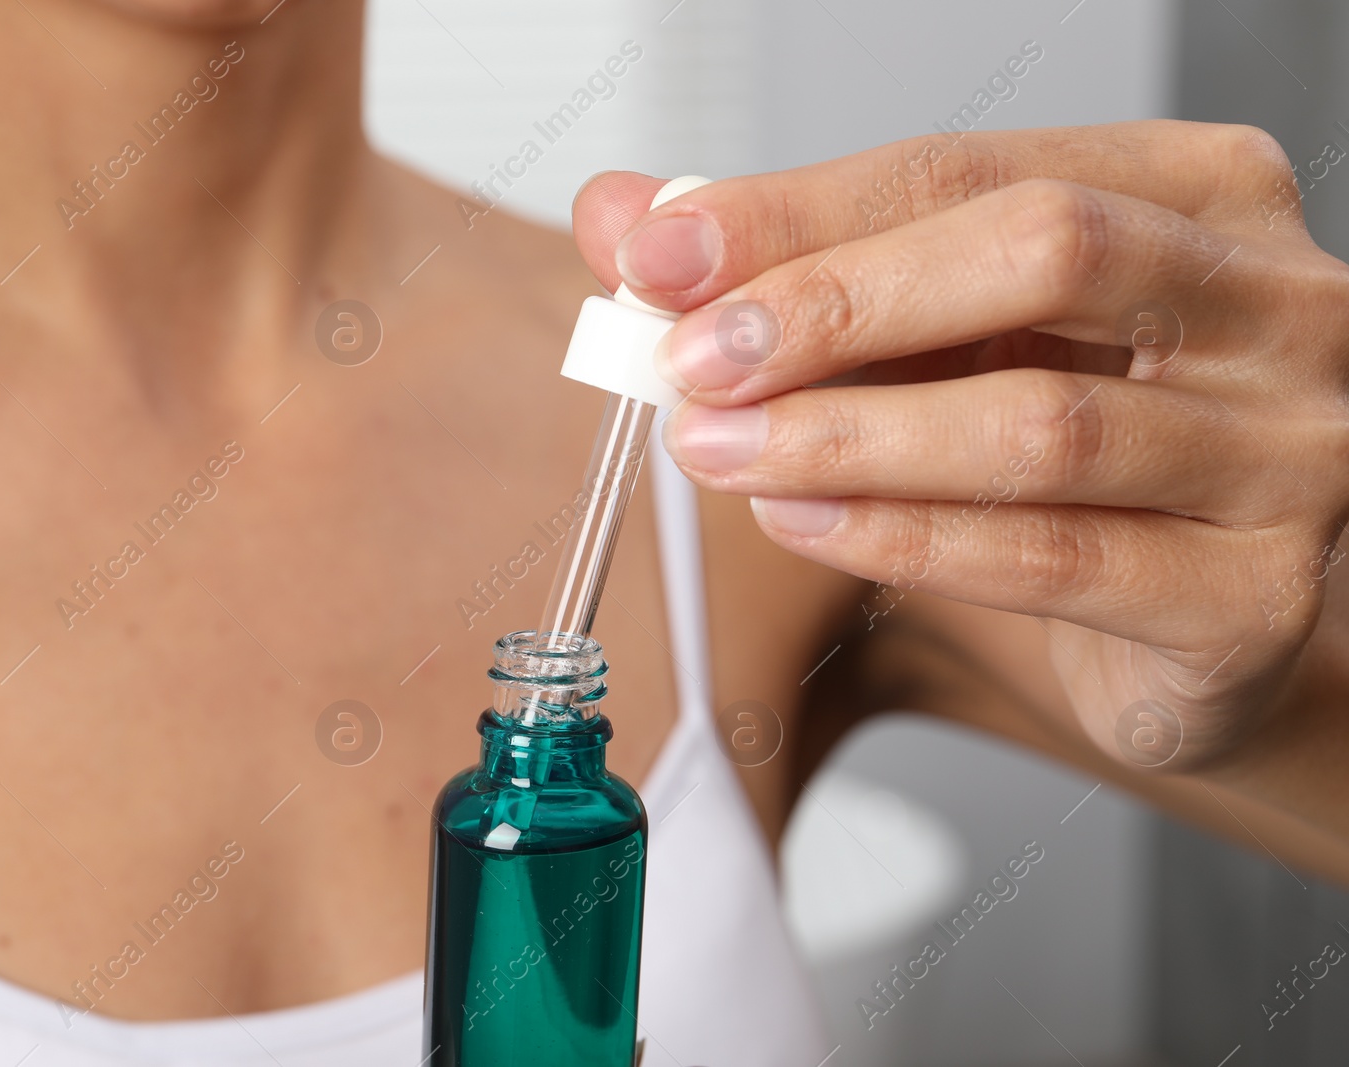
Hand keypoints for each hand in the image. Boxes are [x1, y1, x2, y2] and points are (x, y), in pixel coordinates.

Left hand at [572, 122, 1348, 770]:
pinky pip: (1056, 559)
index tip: (657, 254)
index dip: (800, 212)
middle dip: (835, 305)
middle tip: (694, 359)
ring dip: (846, 436)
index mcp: (1196, 191)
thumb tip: (628, 219)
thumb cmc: (1070, 438)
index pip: (970, 170)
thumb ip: (799, 265)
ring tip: (720, 448)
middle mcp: (1273, 302)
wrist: (1187, 618)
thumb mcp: (940, 332)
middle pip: (1041, 254)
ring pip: (1041, 425)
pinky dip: (904, 537)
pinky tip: (800, 520)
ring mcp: (1288, 450)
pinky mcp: (1254, 595)